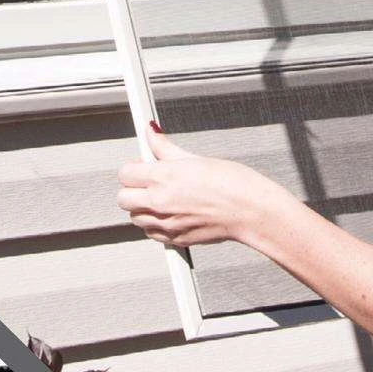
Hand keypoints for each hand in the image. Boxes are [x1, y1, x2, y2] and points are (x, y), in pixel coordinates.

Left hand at [117, 124, 289, 249]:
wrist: (250, 210)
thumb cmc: (232, 183)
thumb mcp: (195, 158)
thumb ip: (165, 147)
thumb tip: (151, 132)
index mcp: (164, 177)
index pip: (125, 173)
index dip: (133, 167)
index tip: (143, 165)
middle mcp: (160, 202)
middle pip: (123, 198)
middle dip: (133, 188)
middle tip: (150, 181)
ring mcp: (166, 224)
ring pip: (134, 217)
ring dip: (143, 207)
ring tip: (164, 197)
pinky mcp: (175, 239)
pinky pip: (151, 233)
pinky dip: (155, 223)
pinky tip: (172, 212)